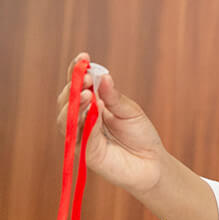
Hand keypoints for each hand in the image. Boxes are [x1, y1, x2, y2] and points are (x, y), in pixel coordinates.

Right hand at [55, 54, 165, 193]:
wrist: (151, 163)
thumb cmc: (140, 135)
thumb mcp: (130, 111)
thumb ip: (114, 97)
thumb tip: (104, 76)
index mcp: (93, 105)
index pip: (79, 86)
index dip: (77, 71)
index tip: (83, 56)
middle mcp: (82, 119)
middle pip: (67, 100)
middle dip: (74, 86)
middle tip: (85, 76)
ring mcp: (81, 136)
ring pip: (66, 118)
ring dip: (74, 103)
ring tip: (87, 93)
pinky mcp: (85, 152)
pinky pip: (79, 135)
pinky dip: (84, 120)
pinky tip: (93, 108)